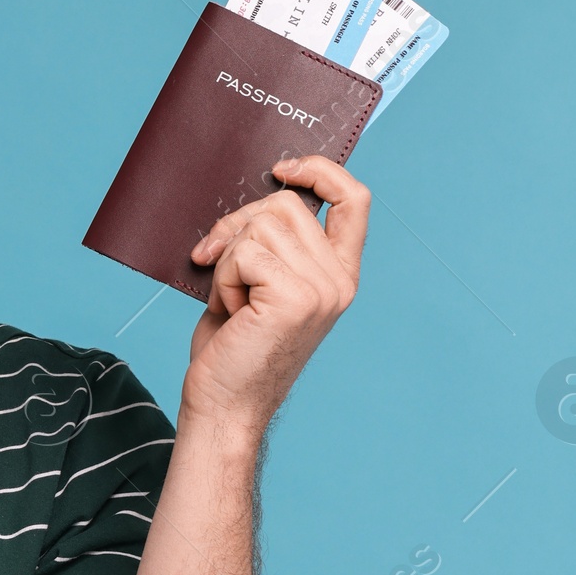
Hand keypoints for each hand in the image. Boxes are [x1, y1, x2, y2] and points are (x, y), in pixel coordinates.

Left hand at [182, 157, 368, 431]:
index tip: (282, 169)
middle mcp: (338, 280)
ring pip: (260, 225)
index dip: (321, 171)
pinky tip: (229, 312)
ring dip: (229, 259)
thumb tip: (258, 190)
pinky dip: (222, 277)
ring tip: (233, 301)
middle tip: (221, 267)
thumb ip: (273, 241)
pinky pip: (244, 252)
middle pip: (286, 205)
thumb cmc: (233, 346)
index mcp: (339, 273)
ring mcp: (321, 289)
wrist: (224, 404)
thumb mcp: (260, 282)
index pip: (354, 199)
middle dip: (239, 226)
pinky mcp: (294, 299)